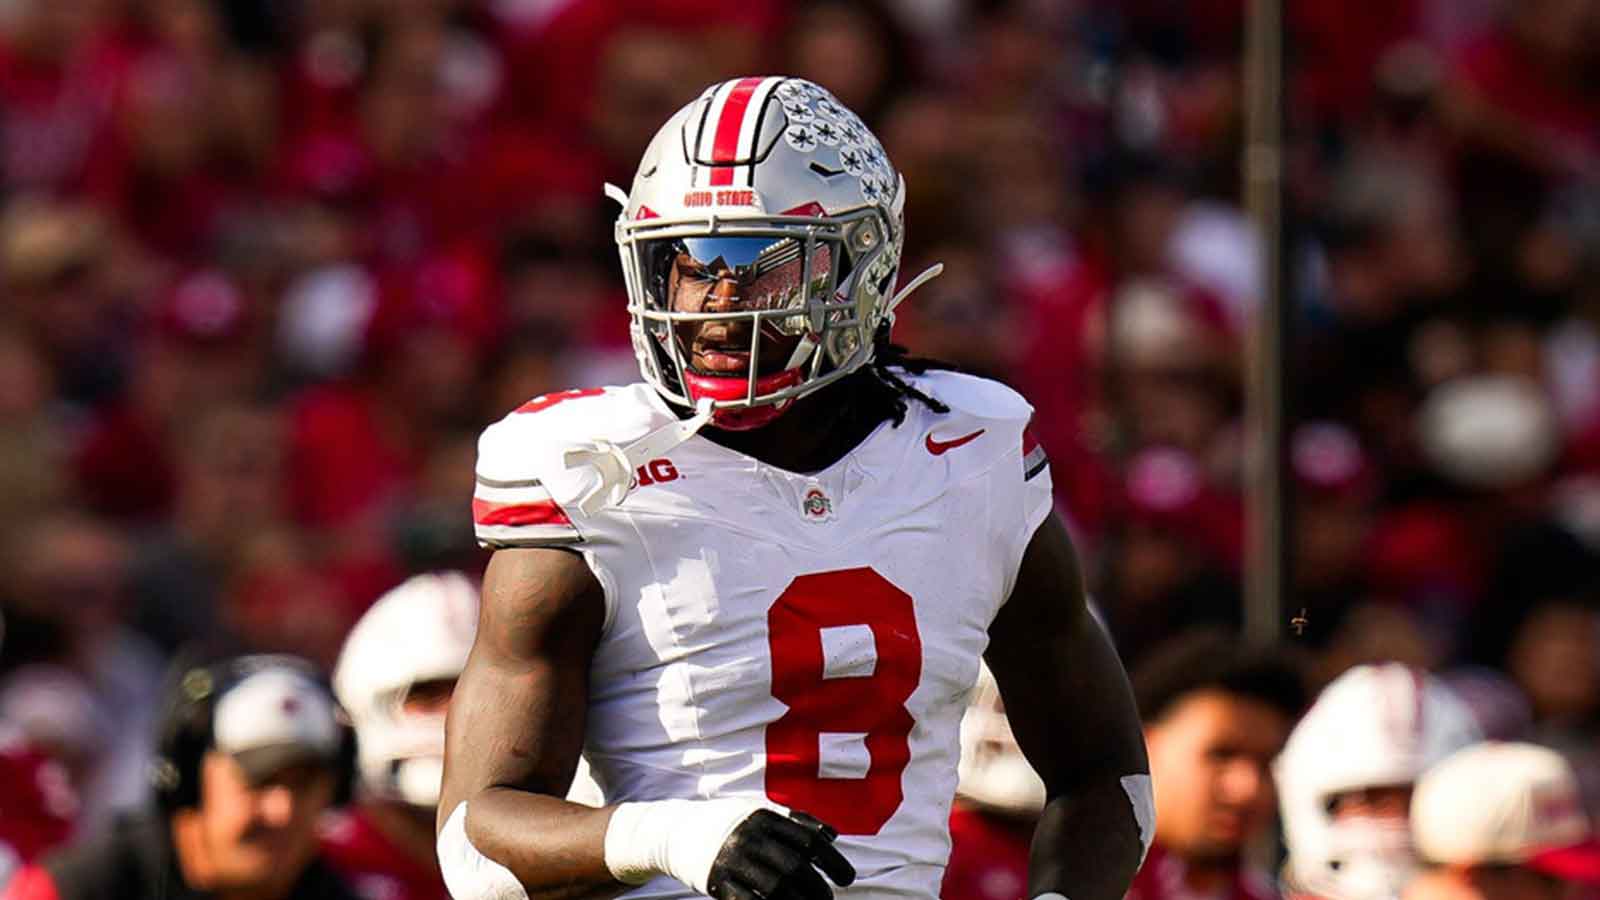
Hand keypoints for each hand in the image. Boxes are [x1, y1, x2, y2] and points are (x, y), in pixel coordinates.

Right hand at [706, 810, 855, 899]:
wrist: (676, 830)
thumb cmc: (729, 822)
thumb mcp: (760, 812)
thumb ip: (795, 821)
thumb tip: (832, 835)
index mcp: (763, 817)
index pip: (808, 840)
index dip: (833, 861)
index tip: (847, 879)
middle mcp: (748, 837)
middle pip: (794, 868)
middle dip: (818, 890)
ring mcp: (731, 861)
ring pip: (774, 890)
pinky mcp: (715, 882)